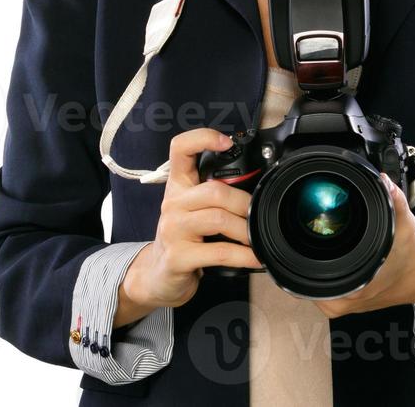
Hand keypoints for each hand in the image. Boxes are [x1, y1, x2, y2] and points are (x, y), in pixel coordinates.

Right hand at [123, 128, 263, 311]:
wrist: (157, 276)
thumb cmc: (183, 239)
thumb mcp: (194, 210)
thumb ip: (216, 194)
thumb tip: (256, 187)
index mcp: (178, 186)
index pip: (180, 149)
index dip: (203, 138)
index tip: (227, 142)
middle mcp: (173, 204)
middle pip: (215, 190)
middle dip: (244, 203)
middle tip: (257, 216)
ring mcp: (172, 230)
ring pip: (218, 219)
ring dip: (246, 230)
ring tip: (257, 238)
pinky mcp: (177, 257)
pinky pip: (220, 252)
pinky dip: (244, 256)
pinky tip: (254, 258)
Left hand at [309, 173, 414, 319]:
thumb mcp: (406, 224)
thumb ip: (394, 200)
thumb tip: (381, 181)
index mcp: (353, 287)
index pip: (309, 273)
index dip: (304, 252)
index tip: (307, 237)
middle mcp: (344, 302)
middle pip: (306, 278)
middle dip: (310, 254)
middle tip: (318, 235)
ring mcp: (343, 307)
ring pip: (312, 284)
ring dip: (317, 264)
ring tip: (326, 246)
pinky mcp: (346, 304)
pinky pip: (323, 289)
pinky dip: (325, 272)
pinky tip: (334, 258)